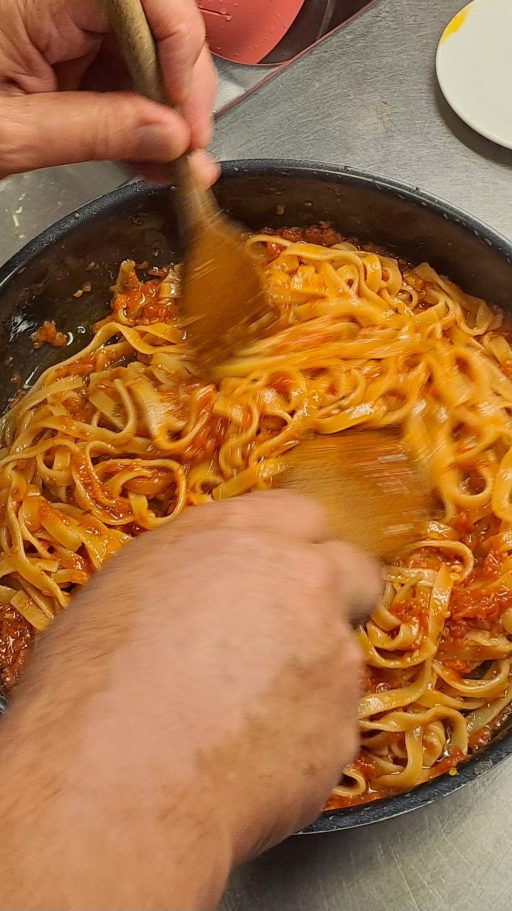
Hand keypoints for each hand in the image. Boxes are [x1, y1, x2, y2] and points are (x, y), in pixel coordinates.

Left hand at [0, 0, 217, 180]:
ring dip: (162, 111)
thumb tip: (171, 137)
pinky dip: (134, 117)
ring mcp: (57, 20)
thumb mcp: (10, 134)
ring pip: (139, 52)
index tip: (187, 119)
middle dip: (178, 90)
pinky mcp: (56, 46)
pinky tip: (146, 155)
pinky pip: (113, 72)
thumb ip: (94, 132)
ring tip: (172, 166)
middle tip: (190, 153)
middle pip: (151, 23)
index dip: (181, 50)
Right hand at [0, 492, 380, 909]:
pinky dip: (303, 735)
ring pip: (343, 653)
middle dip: (334, 594)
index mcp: (240, 536)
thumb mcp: (128, 588)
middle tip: (294, 630)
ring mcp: (332, 658)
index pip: (302, 513)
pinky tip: (248, 753)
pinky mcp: (343, 730)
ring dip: (311, 672)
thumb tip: (216, 585)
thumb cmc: (91, 689)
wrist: (112, 786)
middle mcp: (300, 584)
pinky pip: (333, 724)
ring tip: (243, 711)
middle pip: (352, 570)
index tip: (287, 566)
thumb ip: (198, 570)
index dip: (295, 544)